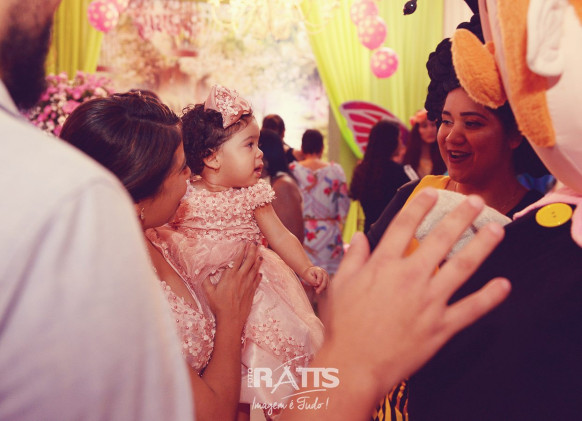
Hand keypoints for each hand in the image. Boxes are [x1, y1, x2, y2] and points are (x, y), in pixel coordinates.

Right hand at [203, 243, 262, 331]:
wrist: (231, 319)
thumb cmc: (218, 306)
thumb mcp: (208, 292)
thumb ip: (205, 279)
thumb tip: (201, 269)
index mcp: (230, 276)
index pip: (237, 259)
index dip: (241, 250)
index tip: (244, 242)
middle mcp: (241, 278)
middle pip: (249, 261)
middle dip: (252, 251)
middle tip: (255, 243)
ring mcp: (248, 285)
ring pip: (255, 269)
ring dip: (258, 260)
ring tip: (260, 253)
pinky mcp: (252, 292)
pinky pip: (257, 281)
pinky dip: (259, 275)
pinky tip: (260, 272)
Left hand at [301, 265, 328, 293]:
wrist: (311, 273)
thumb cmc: (308, 274)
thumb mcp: (307, 276)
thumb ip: (312, 280)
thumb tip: (317, 284)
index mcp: (319, 270)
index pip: (320, 275)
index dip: (319, 280)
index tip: (317, 284)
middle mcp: (324, 273)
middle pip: (325, 280)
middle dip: (321, 287)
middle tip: (317, 292)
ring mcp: (327, 277)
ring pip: (326, 284)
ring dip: (321, 288)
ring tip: (314, 288)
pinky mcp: (327, 281)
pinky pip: (326, 286)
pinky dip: (322, 289)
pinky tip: (317, 288)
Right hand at [323, 189, 510, 400]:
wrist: (354, 365)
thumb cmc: (344, 326)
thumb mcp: (340, 285)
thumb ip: (353, 258)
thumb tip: (359, 237)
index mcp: (383, 265)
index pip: (404, 225)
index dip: (420, 205)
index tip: (432, 193)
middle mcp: (410, 277)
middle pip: (441, 238)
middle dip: (461, 216)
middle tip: (476, 202)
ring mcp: (429, 301)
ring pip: (462, 267)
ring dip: (482, 246)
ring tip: (497, 231)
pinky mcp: (441, 326)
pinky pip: (471, 309)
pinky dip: (489, 297)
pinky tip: (504, 285)